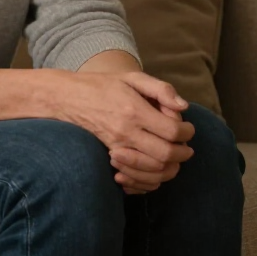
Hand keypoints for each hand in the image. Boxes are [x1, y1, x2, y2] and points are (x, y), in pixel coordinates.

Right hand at [45, 69, 193, 193]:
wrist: (69, 98)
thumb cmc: (103, 85)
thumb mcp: (132, 78)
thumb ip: (160, 89)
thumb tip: (183, 107)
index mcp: (134, 110)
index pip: (171, 131)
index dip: (186, 132)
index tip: (188, 128)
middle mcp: (126, 131)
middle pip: (166, 154)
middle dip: (183, 153)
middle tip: (187, 147)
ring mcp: (117, 146)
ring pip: (153, 170)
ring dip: (170, 167)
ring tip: (175, 157)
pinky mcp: (111, 154)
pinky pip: (137, 176)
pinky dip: (151, 177)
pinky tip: (156, 166)